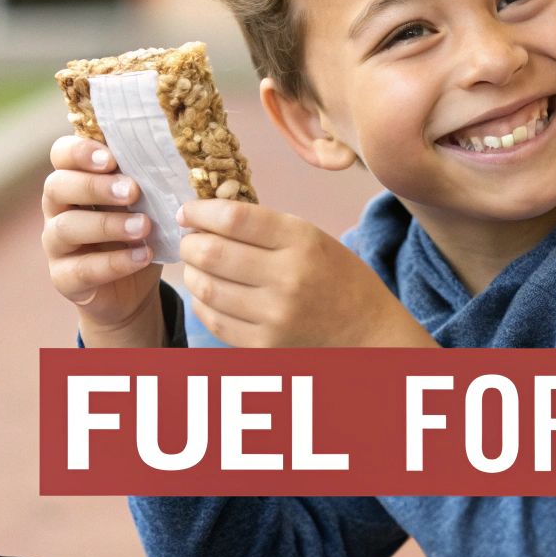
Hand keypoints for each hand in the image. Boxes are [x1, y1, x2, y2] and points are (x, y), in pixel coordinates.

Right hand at [41, 135, 163, 347]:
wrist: (134, 287)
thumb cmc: (137, 231)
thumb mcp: (144, 202)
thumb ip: (146, 180)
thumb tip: (172, 155)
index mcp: (74, 179)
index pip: (61, 154)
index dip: (79, 151)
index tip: (111, 158)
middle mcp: (58, 209)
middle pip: (57, 187)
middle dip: (95, 186)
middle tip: (132, 191)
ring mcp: (55, 245)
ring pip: (67, 228)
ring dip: (108, 225)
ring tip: (144, 227)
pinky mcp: (64, 278)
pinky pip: (82, 269)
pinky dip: (115, 262)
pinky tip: (143, 256)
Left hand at [177, 199, 437, 347]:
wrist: (368, 333)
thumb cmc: (338, 279)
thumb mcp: (313, 238)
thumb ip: (265, 228)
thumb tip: (207, 218)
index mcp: (302, 242)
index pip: (233, 218)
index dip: (199, 211)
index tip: (187, 211)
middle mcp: (287, 278)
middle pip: (211, 253)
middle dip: (189, 243)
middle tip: (189, 240)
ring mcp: (274, 316)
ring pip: (205, 288)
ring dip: (191, 273)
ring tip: (197, 267)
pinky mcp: (264, 345)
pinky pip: (213, 320)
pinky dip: (202, 303)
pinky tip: (208, 293)